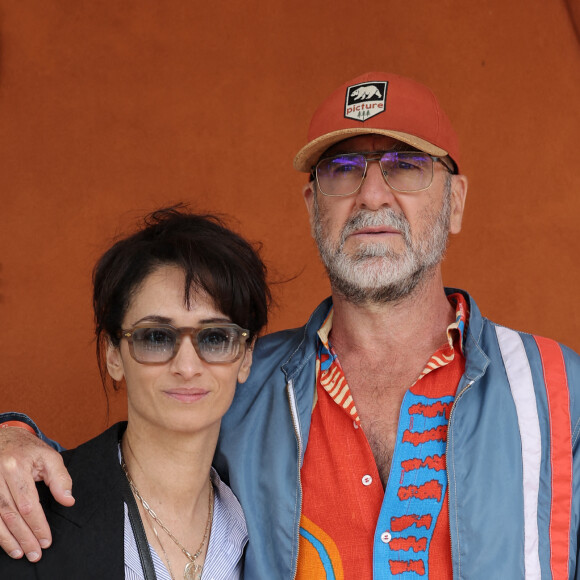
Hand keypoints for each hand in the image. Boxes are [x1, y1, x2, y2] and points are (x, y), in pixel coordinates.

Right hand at [0, 427, 73, 560]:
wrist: (4, 439)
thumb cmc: (28, 450)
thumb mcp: (49, 457)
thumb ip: (60, 478)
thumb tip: (68, 501)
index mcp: (17, 467)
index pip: (28, 503)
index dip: (38, 525)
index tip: (46, 540)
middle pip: (12, 514)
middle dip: (25, 536)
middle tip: (36, 553)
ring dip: (9, 540)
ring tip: (21, 553)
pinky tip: (6, 543)